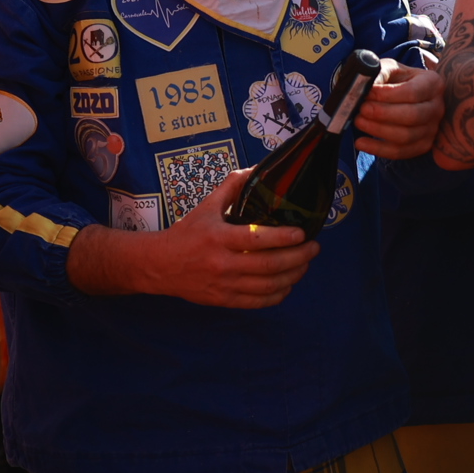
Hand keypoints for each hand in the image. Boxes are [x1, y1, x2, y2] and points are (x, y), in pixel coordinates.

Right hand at [123, 185, 316, 307]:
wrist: (159, 265)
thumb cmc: (187, 233)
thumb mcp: (207, 206)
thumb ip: (232, 187)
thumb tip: (257, 170)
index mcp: (219, 237)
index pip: (256, 239)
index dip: (283, 237)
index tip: (302, 233)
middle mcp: (223, 263)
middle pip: (268, 265)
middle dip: (297, 257)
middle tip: (314, 248)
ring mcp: (224, 285)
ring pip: (267, 286)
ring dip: (292, 276)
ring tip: (305, 265)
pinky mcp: (223, 300)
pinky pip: (256, 302)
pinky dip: (277, 295)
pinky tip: (287, 285)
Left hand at [355, 57, 443, 158]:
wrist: (405, 95)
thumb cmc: (398, 80)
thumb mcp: (390, 68)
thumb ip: (379, 72)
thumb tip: (365, 85)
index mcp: (433, 83)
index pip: (412, 92)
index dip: (387, 95)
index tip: (367, 93)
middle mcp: (437, 107)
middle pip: (412, 116)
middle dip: (382, 114)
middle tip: (361, 108)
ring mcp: (432, 129)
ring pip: (406, 136)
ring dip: (378, 130)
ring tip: (358, 121)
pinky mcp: (422, 146)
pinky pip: (400, 152)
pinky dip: (378, 150)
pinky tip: (360, 142)